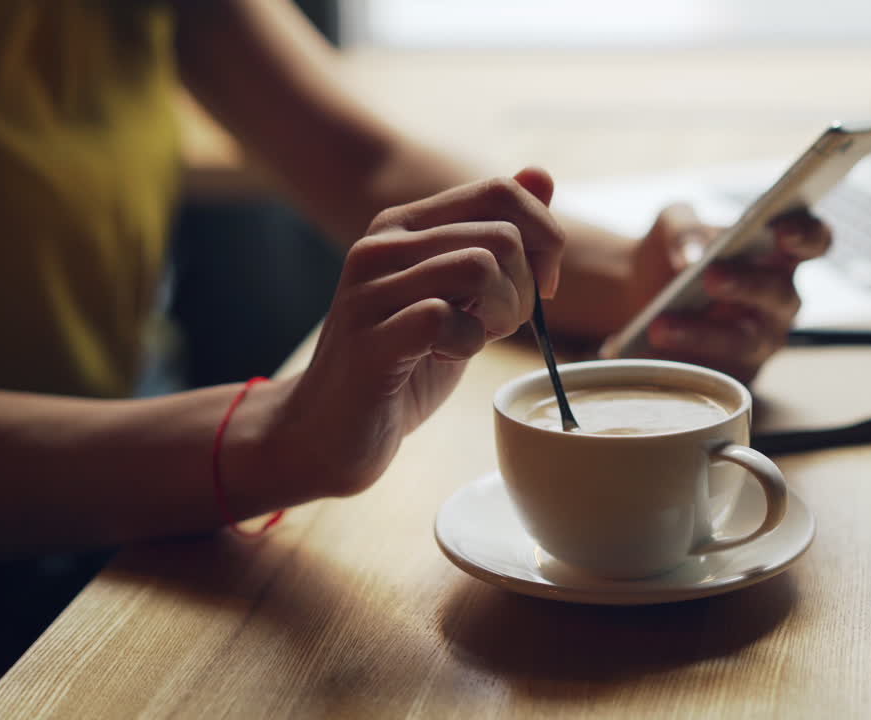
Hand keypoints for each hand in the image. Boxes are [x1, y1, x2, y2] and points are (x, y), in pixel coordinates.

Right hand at [269, 168, 565, 498]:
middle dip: (525, 289)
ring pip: (479, 268)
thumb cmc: (401, 362)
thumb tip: (541, 174)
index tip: (541, 286)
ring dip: (499, 315)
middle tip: (499, 327)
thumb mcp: (458, 294)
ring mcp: (368, 291)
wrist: (327, 431)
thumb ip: (495, 237)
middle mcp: (381, 245)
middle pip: (501, 235)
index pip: (499, 191)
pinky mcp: (368, 341)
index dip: (543, 238)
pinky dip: (465, 345)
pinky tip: (444, 358)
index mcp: (404, 224)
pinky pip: (445, 318)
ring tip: (471, 340)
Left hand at [631, 203, 830, 382]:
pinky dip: (681, 359)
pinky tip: (650, 350)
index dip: (806, 234)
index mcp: (779, 252)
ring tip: (660, 326)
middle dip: (746, 285)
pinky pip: (717, 373)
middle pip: (780, 294)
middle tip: (710, 276)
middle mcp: (780, 298)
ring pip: (745, 341)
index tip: (781, 228)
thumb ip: (684, 228)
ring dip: (703, 334)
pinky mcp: (735, 373)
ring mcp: (762, 340)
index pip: (814, 241)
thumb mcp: (673, 225)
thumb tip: (689, 256)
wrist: (639, 292)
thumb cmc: (674, 250)